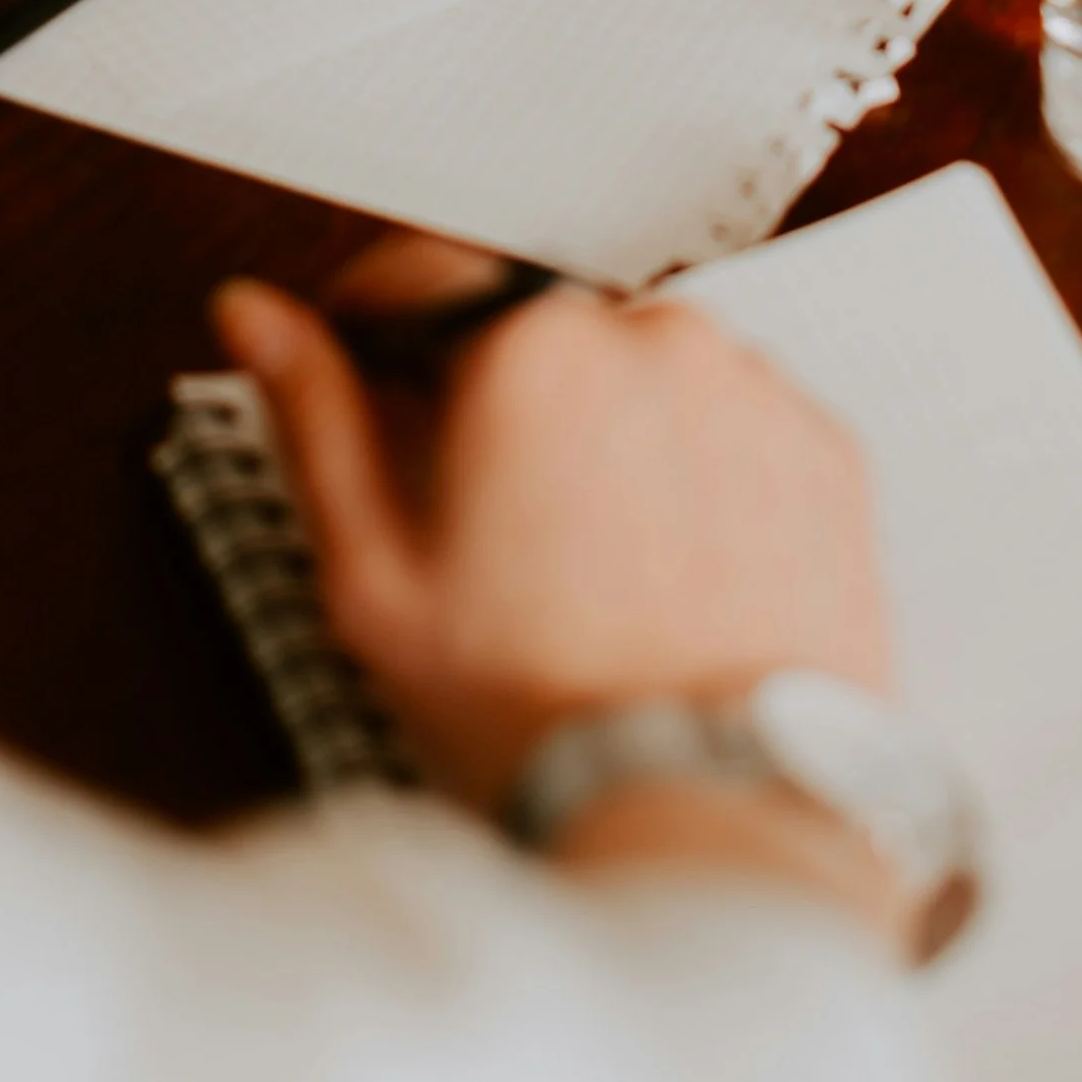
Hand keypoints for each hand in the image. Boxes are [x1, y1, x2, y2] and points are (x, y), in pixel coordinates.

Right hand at [212, 266, 889, 813]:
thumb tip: (257, 321)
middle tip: (482, 515)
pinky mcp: (825, 447)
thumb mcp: (375, 577)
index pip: (425, 275)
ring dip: (604, 425)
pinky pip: (735, 421)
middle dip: (498, 395)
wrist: (710, 806)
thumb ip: (314, 420)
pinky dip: (697, 467)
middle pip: (538, 330)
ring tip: (585, 556)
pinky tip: (666, 561)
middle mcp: (651, 338)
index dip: (375, 323)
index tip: (367, 363)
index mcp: (528, 351)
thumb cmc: (540, 710)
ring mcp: (750, 388)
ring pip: (642, 371)